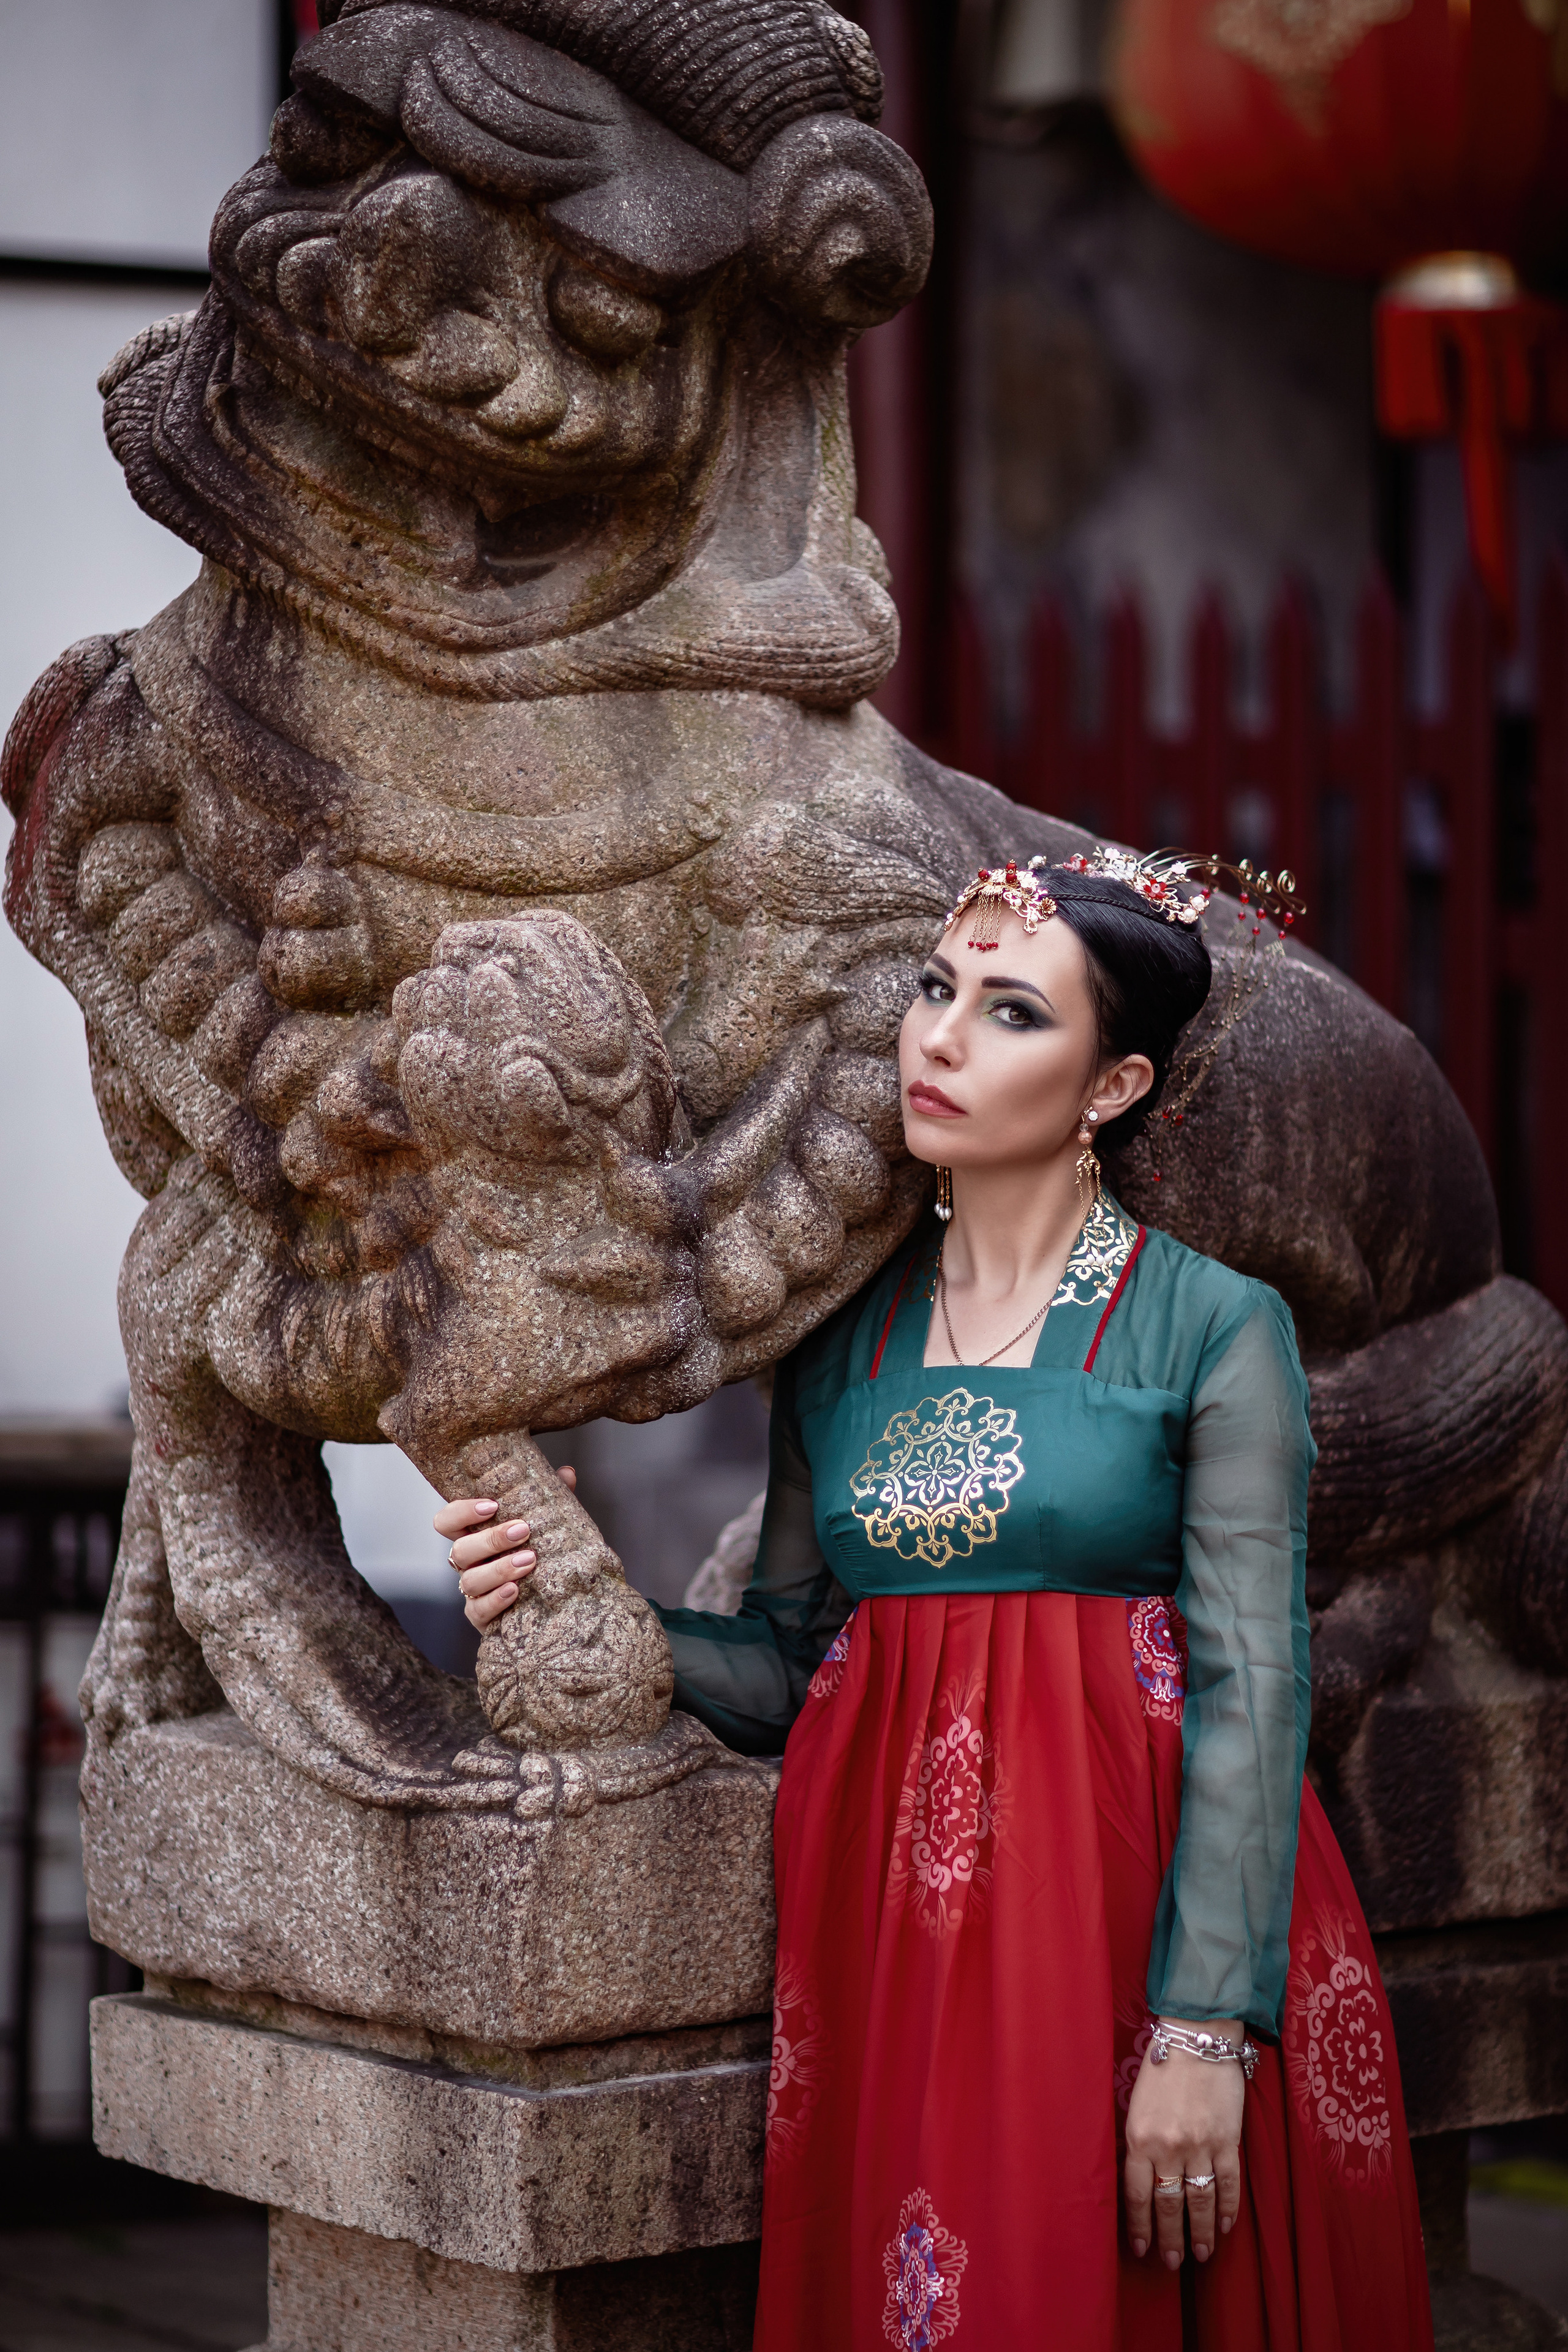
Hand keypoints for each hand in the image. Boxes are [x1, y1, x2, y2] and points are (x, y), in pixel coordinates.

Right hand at [434, 1466, 576, 1630]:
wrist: (548, 1597)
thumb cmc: (536, 1550)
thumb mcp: (544, 1524)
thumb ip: (551, 1498)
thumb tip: (566, 1473)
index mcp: (473, 1535)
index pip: (447, 1521)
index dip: (462, 1512)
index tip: (493, 1505)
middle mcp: (468, 1563)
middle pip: (460, 1550)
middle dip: (491, 1540)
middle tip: (523, 1530)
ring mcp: (473, 1591)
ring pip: (469, 1581)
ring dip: (499, 1569)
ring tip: (529, 1561)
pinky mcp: (482, 1616)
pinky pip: (477, 1611)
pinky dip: (495, 1600)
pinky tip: (515, 1590)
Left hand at [1123, 2019, 1243, 2268]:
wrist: (1197, 2037)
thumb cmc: (1161, 2067)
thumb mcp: (1136, 2105)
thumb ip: (1138, 2143)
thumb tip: (1140, 2182)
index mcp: (1139, 2137)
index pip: (1136, 2195)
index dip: (1140, 2225)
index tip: (1142, 2248)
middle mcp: (1168, 2146)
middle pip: (1169, 2205)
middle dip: (1169, 2237)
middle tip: (1171, 2262)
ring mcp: (1200, 2145)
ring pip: (1200, 2201)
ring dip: (1201, 2232)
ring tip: (1201, 2255)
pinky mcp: (1227, 2140)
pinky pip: (1228, 2184)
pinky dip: (1228, 2209)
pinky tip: (1225, 2226)